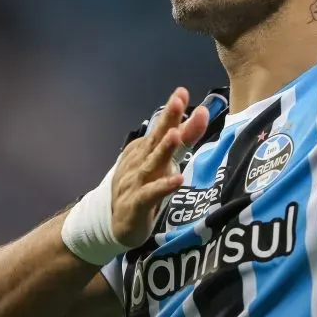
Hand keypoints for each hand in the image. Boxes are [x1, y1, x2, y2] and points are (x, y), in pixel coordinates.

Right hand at [110, 87, 208, 247]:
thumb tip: (202, 113)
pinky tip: (178, 180)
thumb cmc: (144, 188)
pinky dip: (163, 186)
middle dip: (166, 120)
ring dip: (163, 150)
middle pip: (155, 139)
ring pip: (151, 164)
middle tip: (177, 101)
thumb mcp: (165, 161)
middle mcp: (139, 161)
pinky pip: (150, 194)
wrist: (114, 224)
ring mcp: (135, 182)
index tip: (182, 92)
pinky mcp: (135, 204)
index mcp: (145, 149)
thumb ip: (185, 138)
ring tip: (175, 135)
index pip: (161, 127)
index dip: (172, 111)